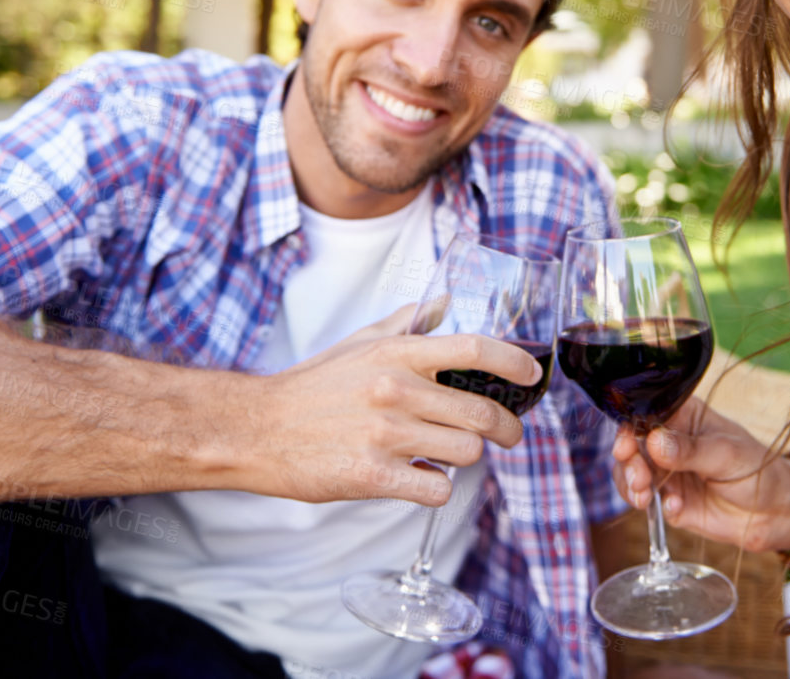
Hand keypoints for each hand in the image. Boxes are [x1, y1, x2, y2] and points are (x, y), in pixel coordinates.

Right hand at [245, 306, 541, 506]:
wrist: (256, 429)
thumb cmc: (311, 386)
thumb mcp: (359, 343)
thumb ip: (406, 323)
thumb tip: (445, 301)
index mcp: (396, 354)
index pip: (474, 349)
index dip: (515, 362)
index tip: (533, 375)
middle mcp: (395, 390)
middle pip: (483, 412)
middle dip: (506, 428)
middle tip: (508, 436)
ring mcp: (385, 435)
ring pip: (466, 453)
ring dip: (464, 458)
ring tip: (445, 454)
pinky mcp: (371, 476)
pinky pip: (436, 488)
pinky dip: (436, 487)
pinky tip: (422, 479)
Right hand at [612, 397, 789, 554]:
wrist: (777, 512)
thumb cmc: (758, 469)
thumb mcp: (726, 454)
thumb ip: (689, 450)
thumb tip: (654, 442)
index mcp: (683, 416)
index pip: (646, 415)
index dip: (630, 429)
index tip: (626, 446)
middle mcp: (670, 442)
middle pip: (632, 446)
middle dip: (628, 463)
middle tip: (639, 479)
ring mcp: (668, 473)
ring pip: (632, 475)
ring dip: (631, 486)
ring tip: (644, 497)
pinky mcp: (670, 502)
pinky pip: (649, 504)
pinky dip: (656, 508)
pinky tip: (678, 509)